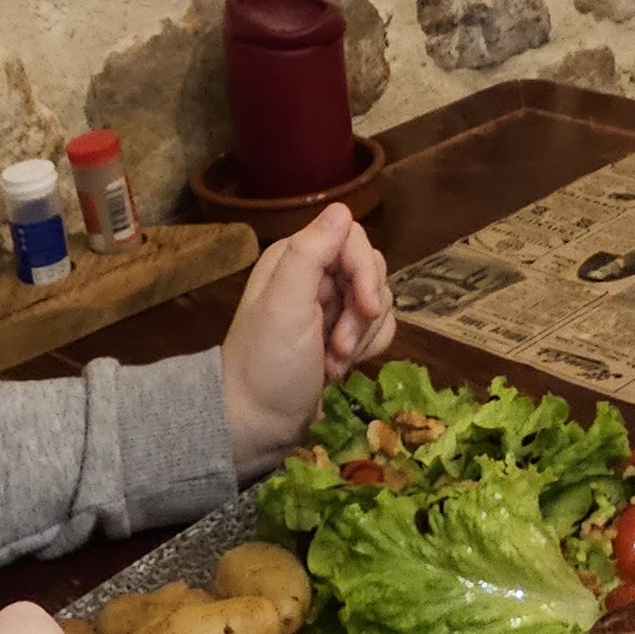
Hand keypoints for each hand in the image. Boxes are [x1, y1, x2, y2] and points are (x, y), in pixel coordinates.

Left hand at [220, 204, 396, 474]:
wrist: (255, 425)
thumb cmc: (266, 364)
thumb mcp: (284, 304)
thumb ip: (310, 253)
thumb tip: (342, 208)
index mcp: (295, 259)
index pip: (353, 239)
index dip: (366, 272)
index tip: (366, 307)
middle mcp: (314, 276)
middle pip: (371, 270)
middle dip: (364, 312)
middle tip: (338, 346)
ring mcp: (330, 309)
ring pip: (379, 301)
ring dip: (363, 336)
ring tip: (333, 364)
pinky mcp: (343, 337)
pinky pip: (379, 328)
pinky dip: (368, 349)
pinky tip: (340, 370)